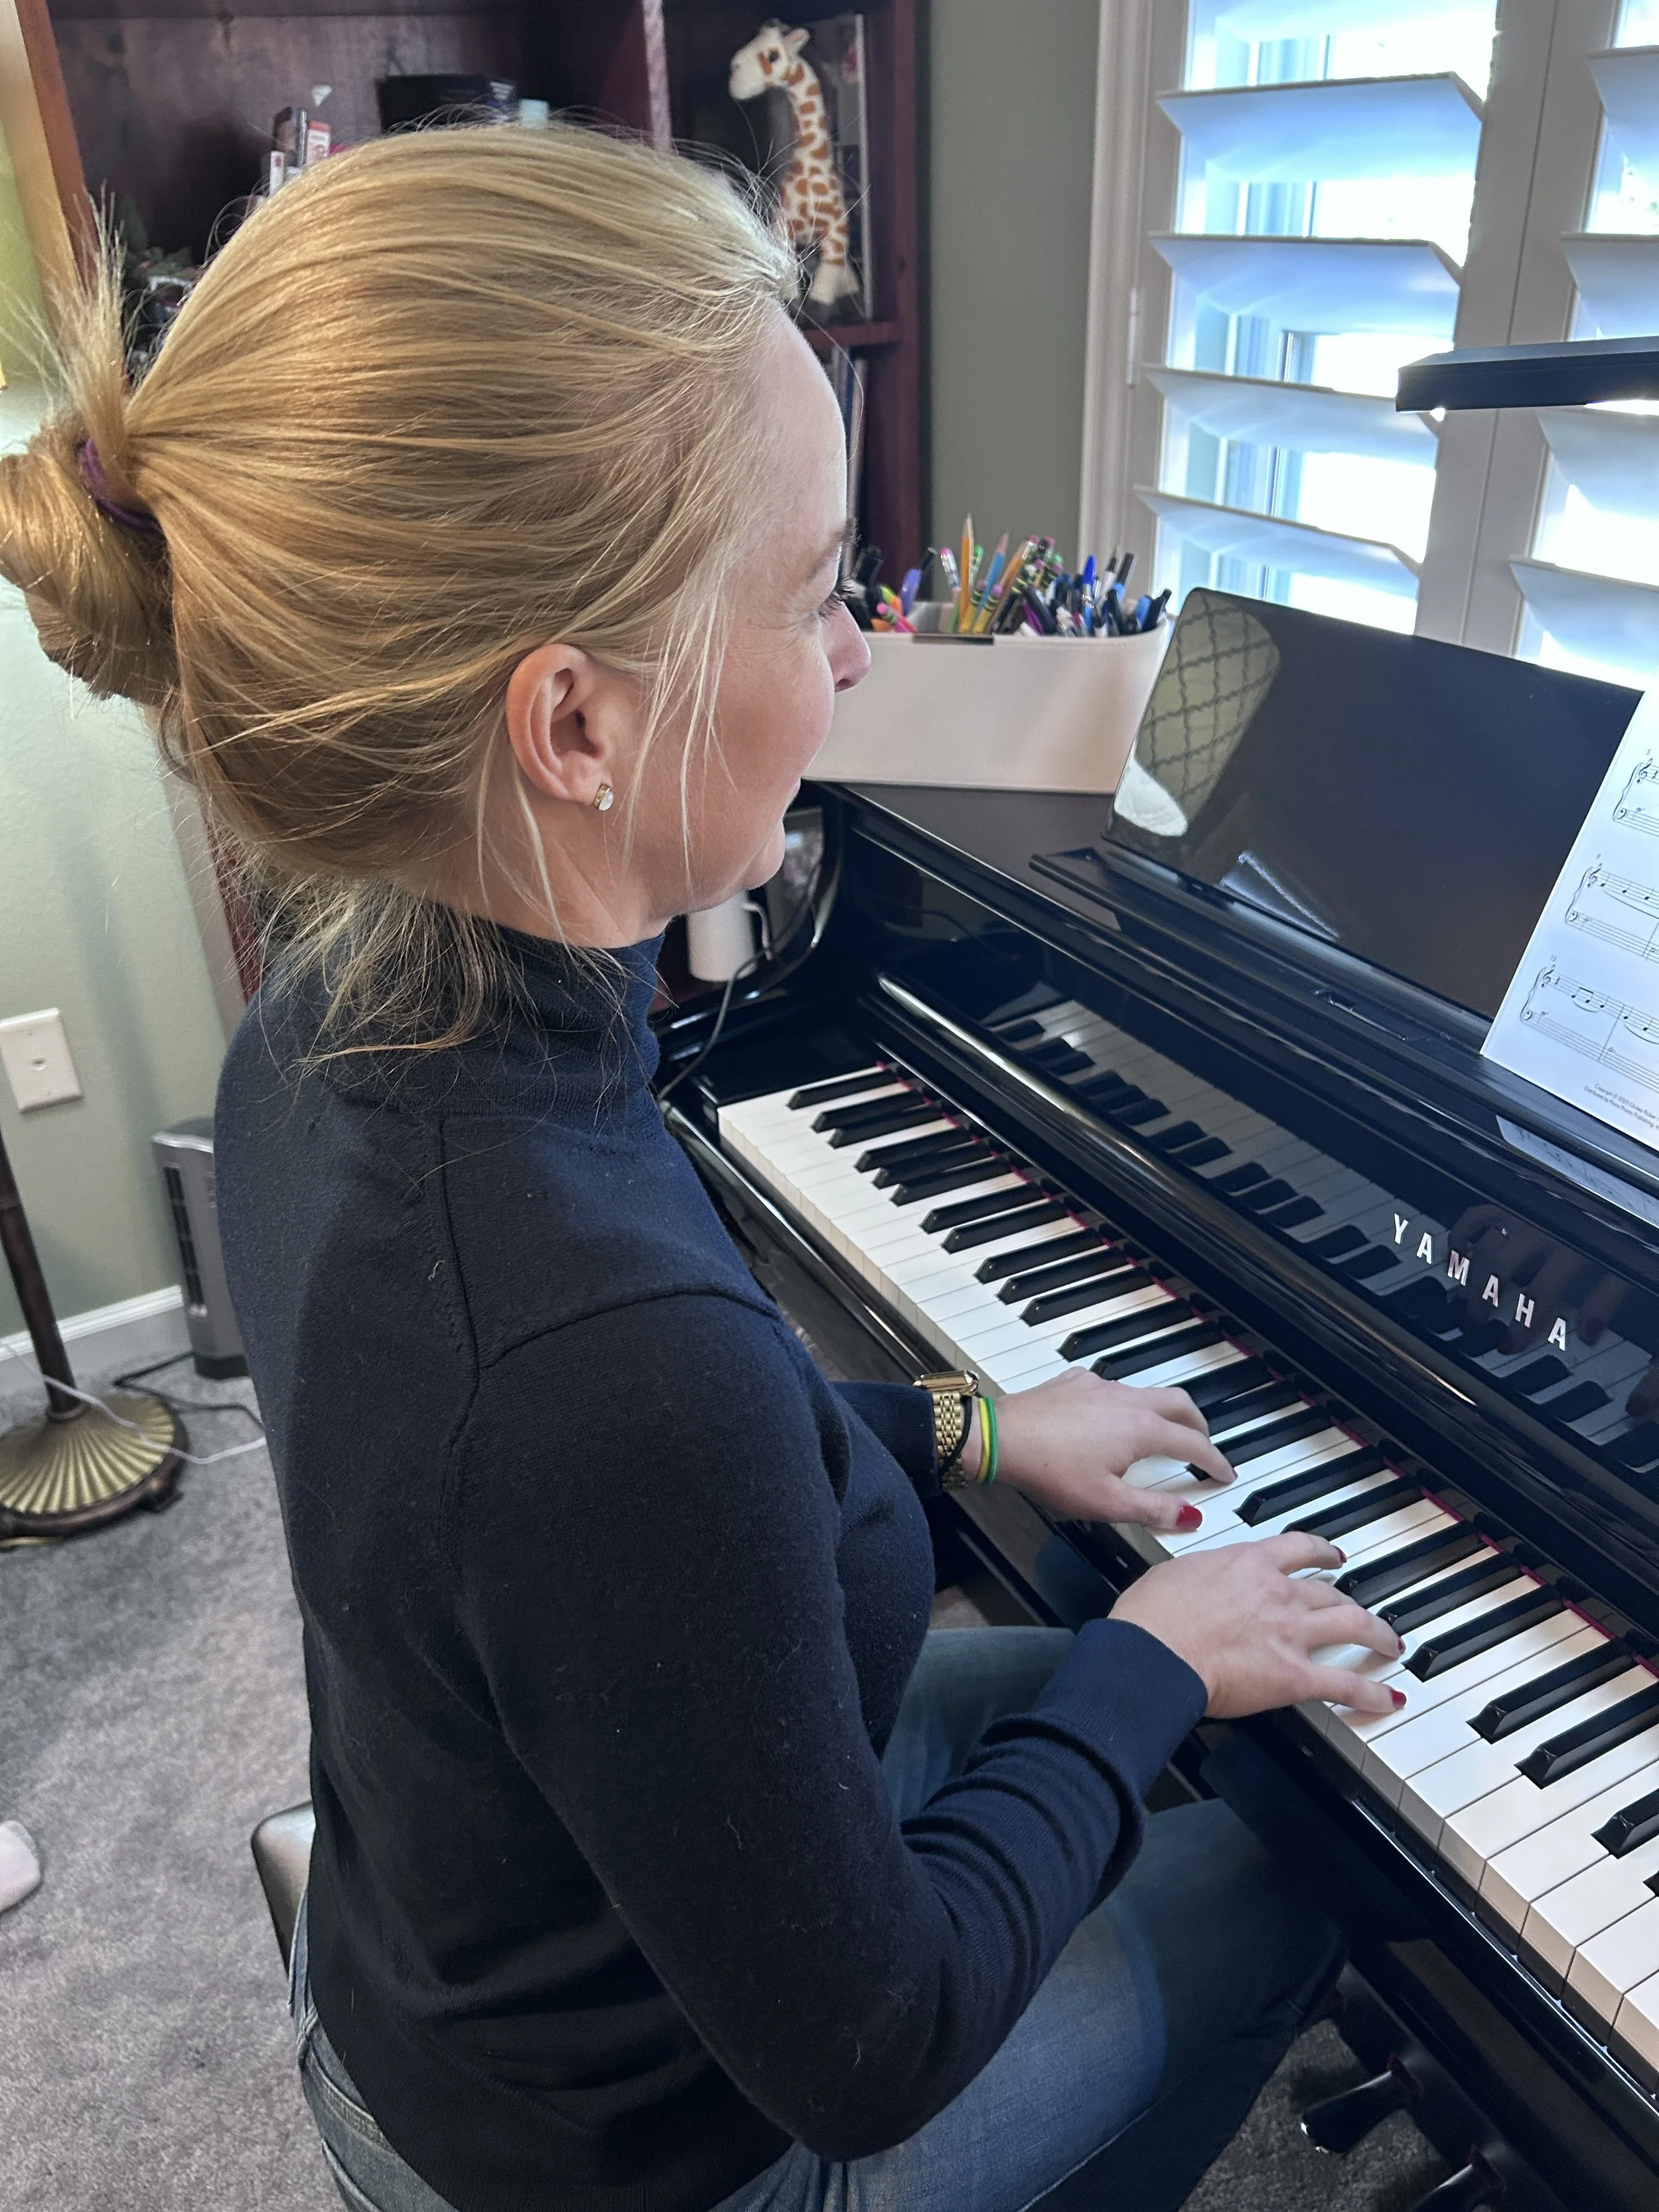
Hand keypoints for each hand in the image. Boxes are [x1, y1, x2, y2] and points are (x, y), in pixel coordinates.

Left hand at [981, 1366, 1234, 1535]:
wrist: (1000, 1438)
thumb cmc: (1049, 1470)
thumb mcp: (1106, 1503)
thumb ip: (1153, 1510)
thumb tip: (1189, 1517)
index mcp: (1142, 1429)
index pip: (1194, 1444)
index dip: (1215, 1461)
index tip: (1224, 1473)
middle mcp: (1127, 1400)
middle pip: (1180, 1404)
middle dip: (1198, 1425)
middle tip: (1203, 1445)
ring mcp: (1101, 1387)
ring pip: (1147, 1392)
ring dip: (1164, 1412)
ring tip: (1162, 1433)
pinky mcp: (1076, 1382)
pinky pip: (1112, 1387)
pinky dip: (1126, 1403)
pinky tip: (1112, 1417)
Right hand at [1109, 1533, 1405, 1717]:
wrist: (1156, 1651)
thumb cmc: (1152, 1616)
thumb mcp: (1173, 1574)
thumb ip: (1199, 1577)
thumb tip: (1195, 1584)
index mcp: (1247, 1563)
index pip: (1296, 1548)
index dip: (1320, 1552)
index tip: (1330, 1555)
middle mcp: (1278, 1592)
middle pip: (1328, 1590)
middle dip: (1349, 1599)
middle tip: (1361, 1605)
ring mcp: (1291, 1633)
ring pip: (1351, 1625)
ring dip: (1376, 1634)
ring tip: (1389, 1643)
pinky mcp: (1294, 1676)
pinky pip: (1345, 1684)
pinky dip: (1372, 1693)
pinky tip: (1389, 1698)